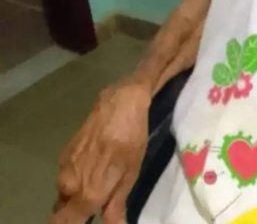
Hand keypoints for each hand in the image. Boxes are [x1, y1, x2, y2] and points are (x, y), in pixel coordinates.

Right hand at [51, 81, 151, 223]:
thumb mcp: (130, 175)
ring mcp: (64, 167)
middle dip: (78, 211)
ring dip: (79, 194)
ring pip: (66, 193)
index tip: (90, 219)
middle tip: (100, 204)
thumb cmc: (131, 141)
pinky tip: (96, 167)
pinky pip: (67, 176)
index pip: (65, 222)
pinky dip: (78, 179)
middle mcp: (68, 184)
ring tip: (101, 185)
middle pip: (64, 209)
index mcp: (86, 193)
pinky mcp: (64, 154)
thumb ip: (116, 204)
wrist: (120, 105)